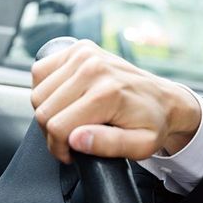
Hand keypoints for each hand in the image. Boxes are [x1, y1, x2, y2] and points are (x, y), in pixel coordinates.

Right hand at [30, 39, 200, 162]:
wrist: (164, 99)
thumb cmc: (153, 123)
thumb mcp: (141, 145)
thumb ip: (108, 145)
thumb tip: (76, 139)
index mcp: (108, 93)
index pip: (58, 127)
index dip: (60, 148)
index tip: (72, 153)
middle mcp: (94, 69)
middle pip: (44, 110)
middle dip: (53, 132)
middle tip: (74, 138)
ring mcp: (85, 55)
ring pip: (38, 93)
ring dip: (49, 111)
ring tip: (72, 118)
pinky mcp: (79, 49)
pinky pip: (40, 72)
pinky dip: (46, 89)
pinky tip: (67, 98)